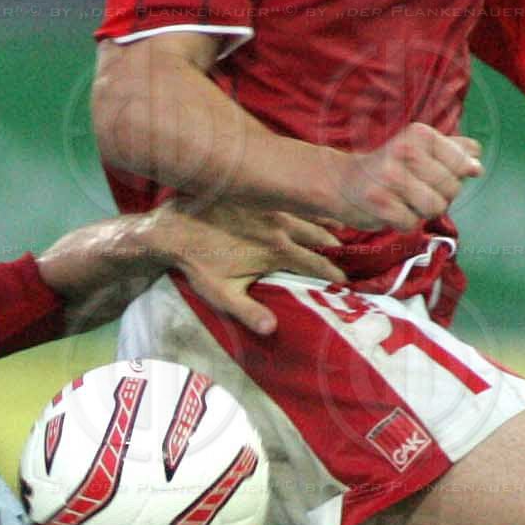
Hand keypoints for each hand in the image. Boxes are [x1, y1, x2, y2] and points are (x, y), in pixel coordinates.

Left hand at [153, 201, 344, 336]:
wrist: (174, 227)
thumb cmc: (198, 264)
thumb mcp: (222, 295)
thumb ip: (249, 312)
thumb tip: (273, 329)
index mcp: (277, 251)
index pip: (317, 264)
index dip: (335, 274)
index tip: (347, 283)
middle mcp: (281, 226)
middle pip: (321, 237)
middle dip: (337, 249)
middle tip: (350, 258)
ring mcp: (271, 208)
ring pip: (311, 215)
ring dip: (328, 226)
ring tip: (341, 233)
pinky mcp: (260, 196)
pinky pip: (294, 201)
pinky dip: (309, 208)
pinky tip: (314, 209)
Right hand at [337, 123, 481, 230]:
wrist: (342, 182)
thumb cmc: (390, 167)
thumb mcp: (421, 150)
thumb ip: (454, 152)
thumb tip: (477, 164)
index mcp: (420, 134)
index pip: (463, 164)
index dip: (453, 176)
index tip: (429, 173)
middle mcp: (405, 150)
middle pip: (452, 189)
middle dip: (438, 196)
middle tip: (413, 189)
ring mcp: (390, 176)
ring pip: (435, 208)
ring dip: (421, 211)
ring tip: (403, 200)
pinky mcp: (379, 202)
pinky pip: (412, 224)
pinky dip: (403, 223)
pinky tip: (390, 211)